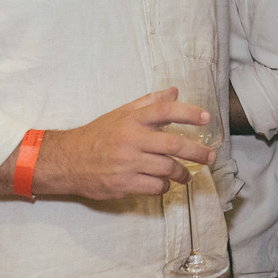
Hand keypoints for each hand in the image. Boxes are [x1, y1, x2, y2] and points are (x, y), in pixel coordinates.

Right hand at [34, 88, 215, 199]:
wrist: (67, 161)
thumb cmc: (97, 136)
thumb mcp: (120, 114)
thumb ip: (148, 103)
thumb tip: (174, 91)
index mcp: (131, 120)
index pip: (165, 111)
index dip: (189, 112)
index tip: (206, 118)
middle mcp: (131, 140)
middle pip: (173, 145)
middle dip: (197, 151)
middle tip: (210, 156)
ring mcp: (127, 164)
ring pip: (167, 169)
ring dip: (182, 173)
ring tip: (187, 175)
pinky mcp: (123, 184)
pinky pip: (154, 187)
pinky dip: (164, 186)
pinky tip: (164, 184)